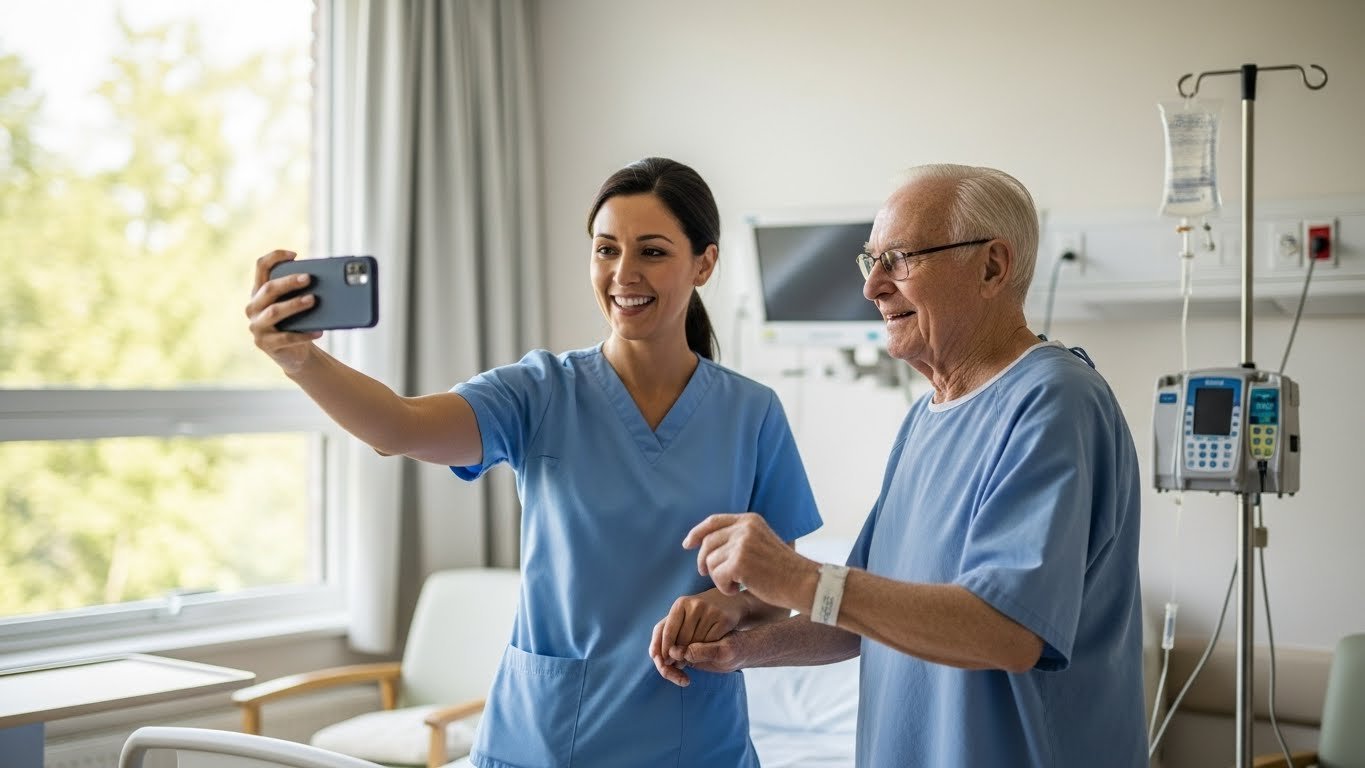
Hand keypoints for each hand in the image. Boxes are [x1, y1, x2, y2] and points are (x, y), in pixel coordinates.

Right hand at [246, 249, 322, 373]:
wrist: (294, 353)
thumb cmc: (297, 322)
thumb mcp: (296, 304)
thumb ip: (301, 291)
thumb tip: (325, 279)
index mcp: (259, 292)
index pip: (261, 267)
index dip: (275, 257)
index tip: (294, 254)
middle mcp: (253, 307)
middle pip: (268, 289)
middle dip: (288, 282)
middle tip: (308, 278)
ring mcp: (256, 326)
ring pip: (274, 312)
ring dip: (294, 304)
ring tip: (313, 300)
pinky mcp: (265, 344)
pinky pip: (286, 338)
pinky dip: (304, 334)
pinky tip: (319, 331)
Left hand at [649, 590, 742, 686]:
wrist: (728, 602)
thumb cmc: (697, 612)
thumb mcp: (680, 615)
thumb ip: (663, 632)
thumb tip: (654, 655)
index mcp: (681, 604)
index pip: (667, 632)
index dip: (665, 649)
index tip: (666, 661)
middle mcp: (695, 605)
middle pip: (682, 640)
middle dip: (679, 654)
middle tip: (680, 663)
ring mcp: (711, 611)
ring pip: (697, 643)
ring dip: (693, 654)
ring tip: (692, 656)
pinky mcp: (724, 619)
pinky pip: (712, 643)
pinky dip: (707, 649)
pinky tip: (707, 648)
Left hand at [683, 513, 815, 611]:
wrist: (803, 583)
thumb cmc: (783, 570)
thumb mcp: (761, 543)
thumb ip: (739, 539)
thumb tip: (707, 545)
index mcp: (750, 520)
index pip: (713, 521)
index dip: (697, 533)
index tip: (687, 544)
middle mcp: (745, 528)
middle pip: (707, 543)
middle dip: (703, 562)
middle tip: (707, 575)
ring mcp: (742, 544)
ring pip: (710, 562)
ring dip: (719, 578)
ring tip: (737, 583)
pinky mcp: (739, 562)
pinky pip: (717, 577)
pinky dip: (725, 587)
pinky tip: (738, 589)